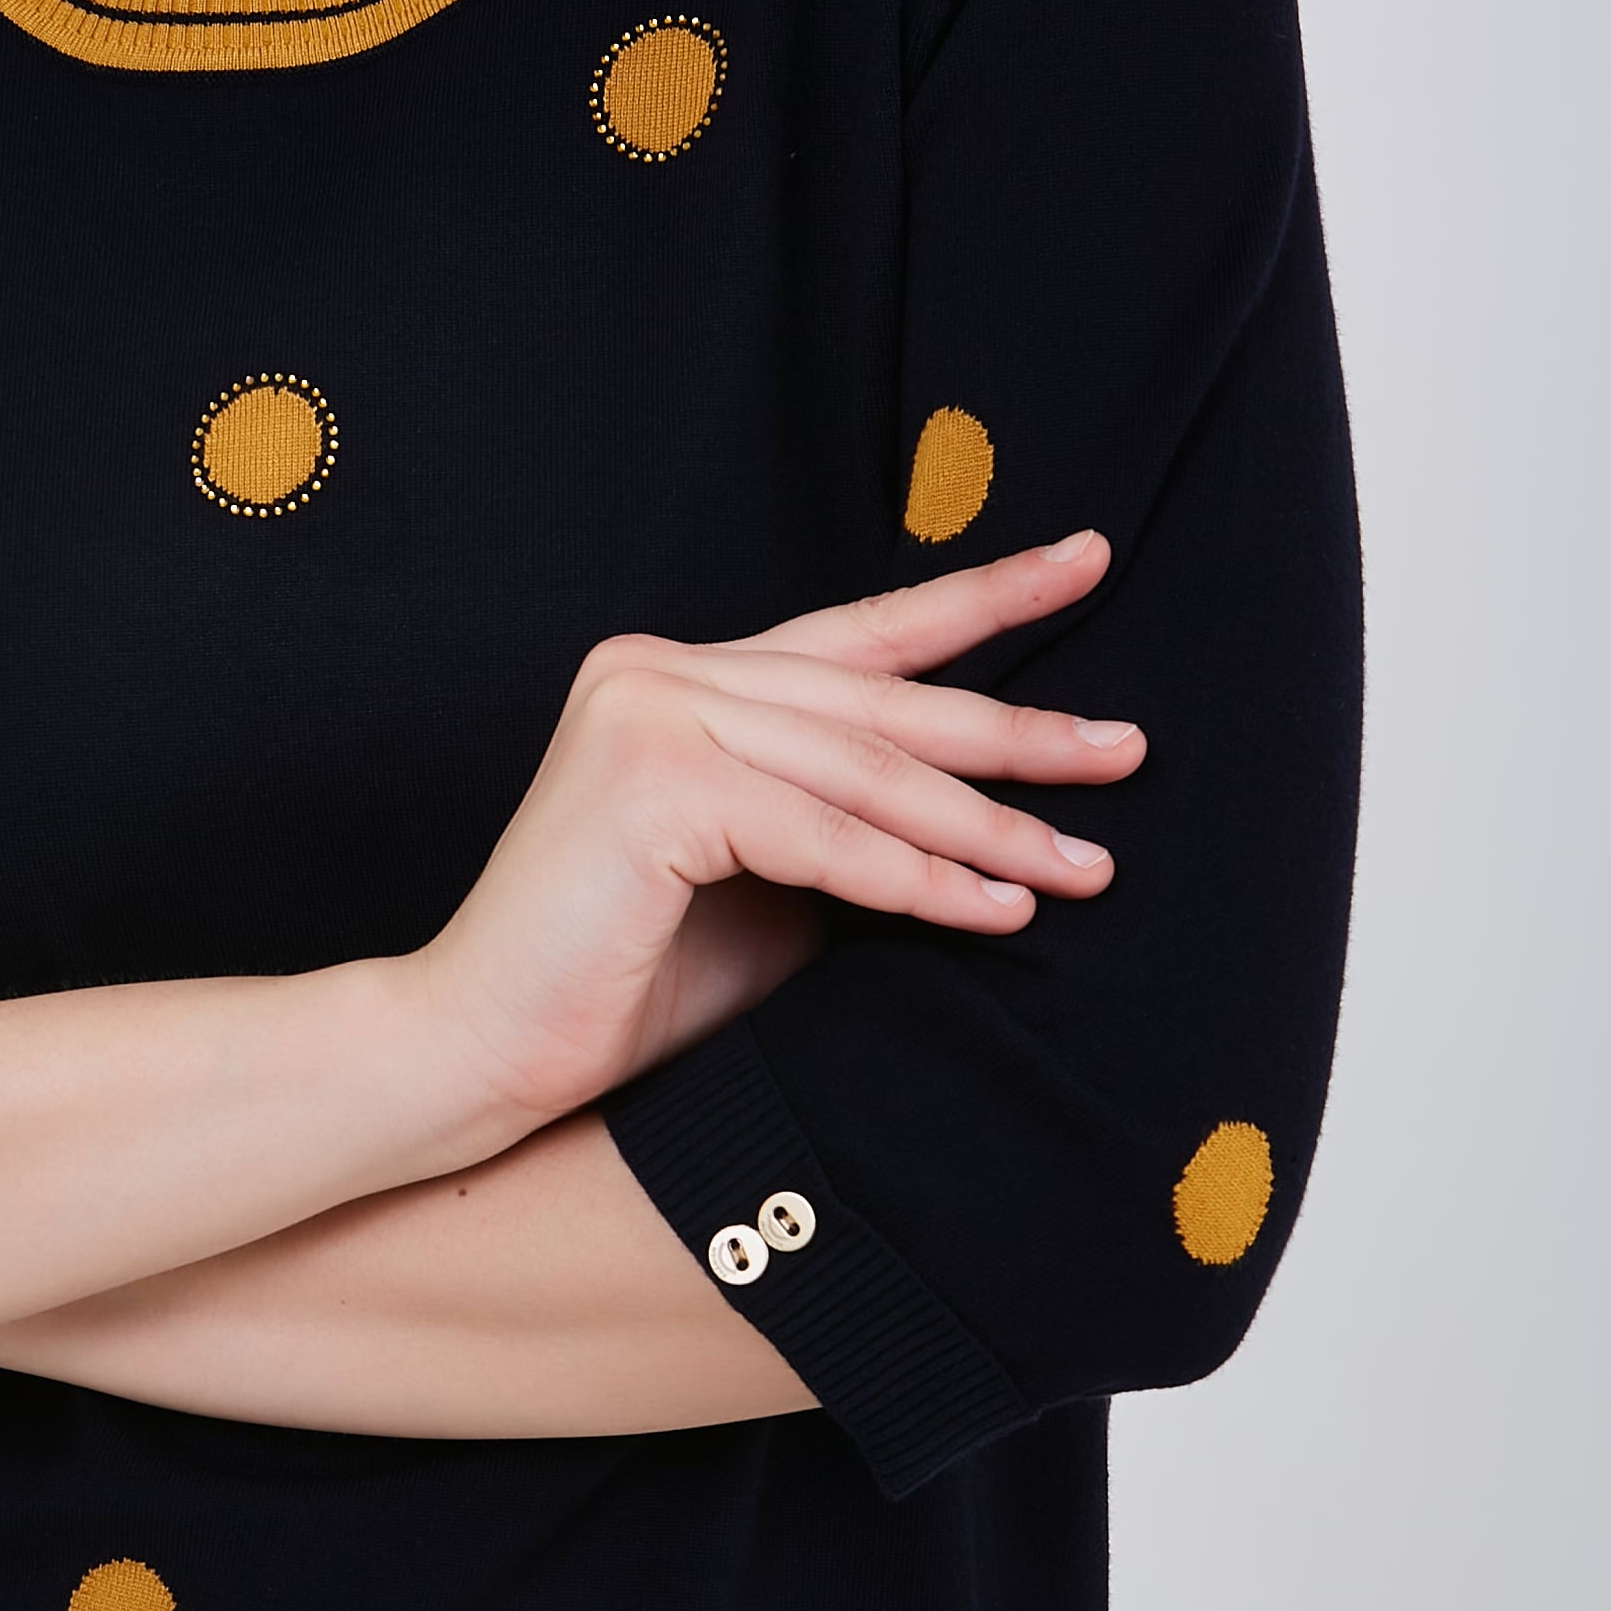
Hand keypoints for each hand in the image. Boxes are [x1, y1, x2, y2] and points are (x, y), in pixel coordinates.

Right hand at [420, 531, 1145, 1126]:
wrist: (484, 1053)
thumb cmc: (622, 990)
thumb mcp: (772, 892)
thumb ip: (851, 836)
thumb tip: (998, 831)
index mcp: (681, 680)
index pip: (857, 635)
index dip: (978, 598)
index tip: (1084, 557)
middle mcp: (659, 670)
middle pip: (878, 701)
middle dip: (1014, 731)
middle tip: (1126, 750)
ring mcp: (649, 712)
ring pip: (864, 770)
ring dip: (987, 827)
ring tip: (1083, 867)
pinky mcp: (650, 780)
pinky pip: (823, 834)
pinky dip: (919, 880)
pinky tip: (998, 912)